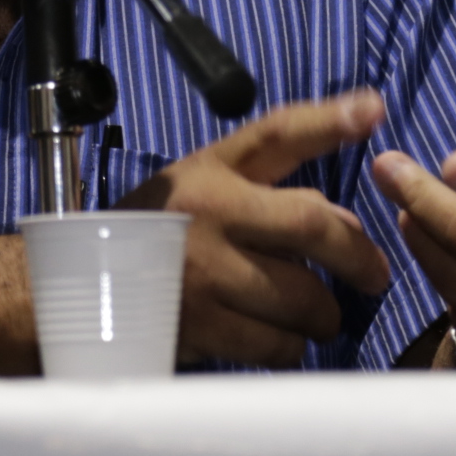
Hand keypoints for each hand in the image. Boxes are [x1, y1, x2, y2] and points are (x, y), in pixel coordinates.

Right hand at [118, 92, 394, 366]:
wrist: (80, 289)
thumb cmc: (157, 235)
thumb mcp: (202, 193)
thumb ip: (270, 199)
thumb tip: (347, 228)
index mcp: (212, 169)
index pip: (278, 133)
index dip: (329, 119)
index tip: (374, 108)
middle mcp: (209, 210)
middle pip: (311, 223)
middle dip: (359, 256)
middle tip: (375, 277)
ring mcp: (203, 269)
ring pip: (303, 296)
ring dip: (322, 314)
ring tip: (314, 315)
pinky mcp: (198, 324)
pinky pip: (276, 344)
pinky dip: (289, 347)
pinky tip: (276, 339)